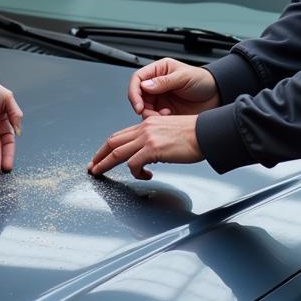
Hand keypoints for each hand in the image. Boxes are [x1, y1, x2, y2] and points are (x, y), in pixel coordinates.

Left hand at [88, 114, 202, 179]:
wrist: (207, 133)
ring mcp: (147, 138)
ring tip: (100, 174)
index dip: (108, 147)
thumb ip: (156, 140)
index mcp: (148, 124)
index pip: (121, 135)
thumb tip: (150, 154)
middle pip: (113, 142)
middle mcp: (144, 128)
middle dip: (99, 155)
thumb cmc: (195, 135)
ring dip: (105, 164)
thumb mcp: (169, 132)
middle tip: (93, 166)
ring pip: (117, 152)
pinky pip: (134, 164)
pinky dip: (136, 173)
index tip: (101, 156)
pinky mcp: (153, 148)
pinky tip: (145, 176)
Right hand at [128, 58, 219, 116]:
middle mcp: (157, 84)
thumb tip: (145, 85)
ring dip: (150, 114)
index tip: (138, 104)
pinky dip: (158, 120)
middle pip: (138, 96)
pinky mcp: (165, 111)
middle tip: (148, 113)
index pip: (138, 78)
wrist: (217, 96)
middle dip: (141, 106)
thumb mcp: (184, 77)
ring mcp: (160, 98)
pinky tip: (169, 117)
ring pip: (144, 108)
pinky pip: (154, 117)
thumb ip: (164, 81)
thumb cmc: (203, 80)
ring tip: (164, 114)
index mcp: (159, 70)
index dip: (134, 92)